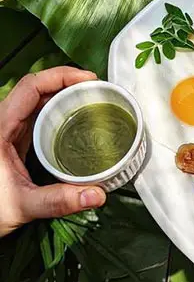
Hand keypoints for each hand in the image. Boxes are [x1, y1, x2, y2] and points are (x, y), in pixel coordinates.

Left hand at [0, 67, 106, 236]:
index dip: (61, 75)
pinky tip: (76, 120)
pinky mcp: (16, 142)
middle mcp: (4, 124)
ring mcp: (10, 132)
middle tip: (96, 88)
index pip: (31, 86)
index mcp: (0, 128)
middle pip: (38, 89)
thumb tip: (95, 194)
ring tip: (91, 99)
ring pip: (39, 101)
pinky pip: (40, 116)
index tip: (87, 79)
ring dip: (65, 95)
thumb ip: (58, 200)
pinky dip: (60, 111)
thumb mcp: (22, 205)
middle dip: (69, 83)